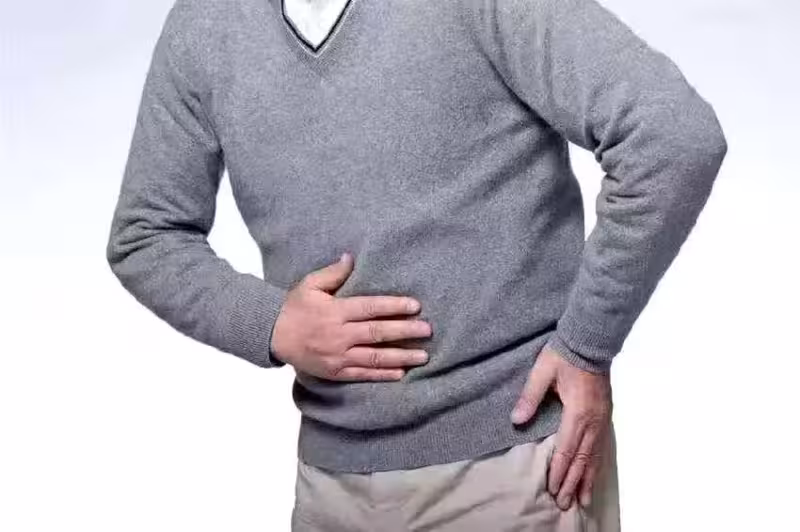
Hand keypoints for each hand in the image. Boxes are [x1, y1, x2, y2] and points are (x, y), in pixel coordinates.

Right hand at [270, 252, 432, 380]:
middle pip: (377, 333)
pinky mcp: (335, 372)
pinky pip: (363, 374)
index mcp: (335, 311)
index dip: (394, 307)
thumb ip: (333, 272)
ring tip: (423, 355)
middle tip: (427, 330)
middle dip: (405, 331)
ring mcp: (337, 356)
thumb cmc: (294, 308)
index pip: (370, 308)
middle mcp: (339, 335)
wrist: (272, 335)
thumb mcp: (310, 284)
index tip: (415, 306)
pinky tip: (401, 373)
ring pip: (374, 357)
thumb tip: (351, 257)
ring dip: (401, 356)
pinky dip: (382, 375)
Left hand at [510, 342, 612, 509]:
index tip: (551, 488)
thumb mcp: (542, 372)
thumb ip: (530, 397)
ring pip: (596, 456)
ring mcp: (602, 418)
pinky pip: (602, 446)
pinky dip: (597, 465)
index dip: (559, 471)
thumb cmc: (565, 354)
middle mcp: (593, 420)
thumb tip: (516, 420)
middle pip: (583, 459)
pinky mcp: (605, 415)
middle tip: (564, 504)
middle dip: (572, 483)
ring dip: (587, 479)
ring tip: (582, 500)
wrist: (590, 339)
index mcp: (577, 412)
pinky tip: (594, 474)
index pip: (567, 449)